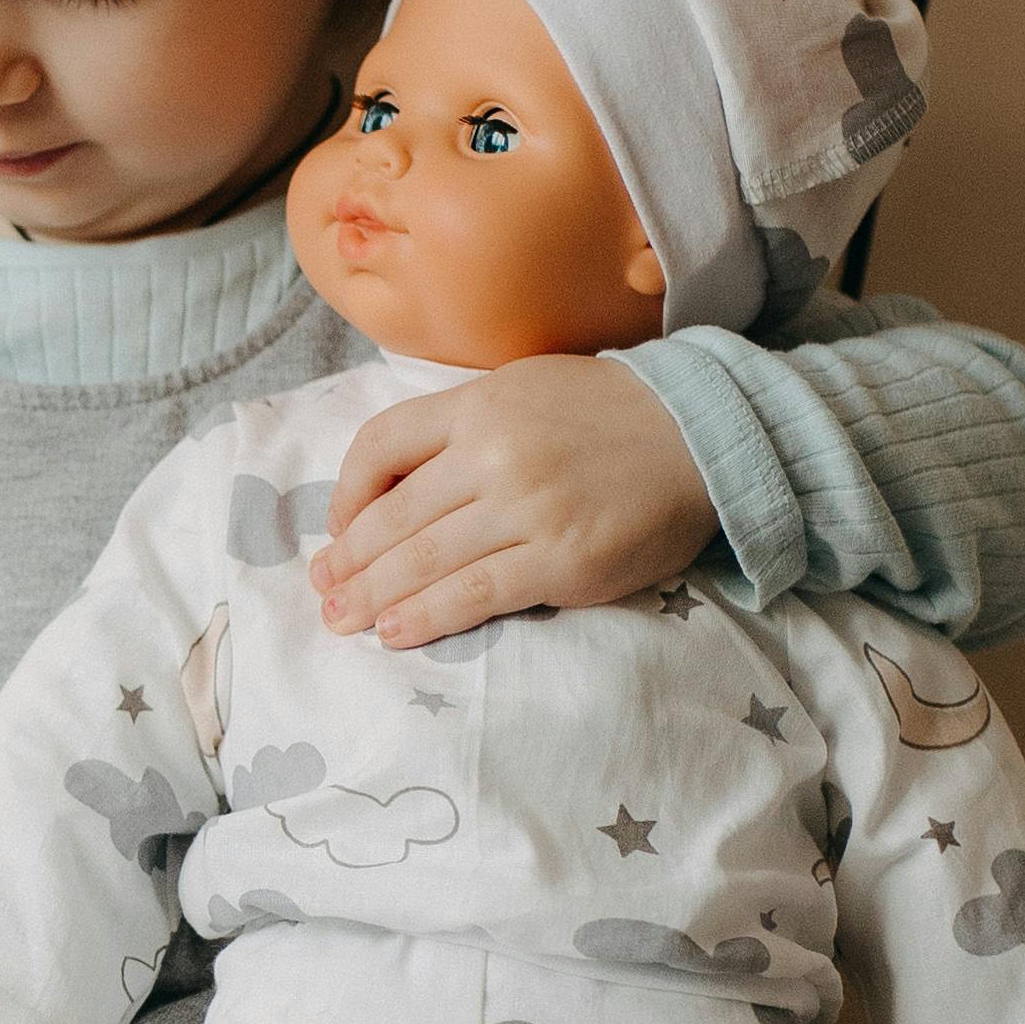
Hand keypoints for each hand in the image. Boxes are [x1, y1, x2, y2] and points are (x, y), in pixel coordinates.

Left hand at [315, 352, 717, 645]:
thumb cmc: (611, 417)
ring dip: (373, 596)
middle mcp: (495, 452)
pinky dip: (427, 617)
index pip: (382, 444)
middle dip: (349, 560)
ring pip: (425, 559)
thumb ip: (463, 428)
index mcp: (480, 403)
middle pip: (396, 515)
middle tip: (322, 591)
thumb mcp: (526, 391)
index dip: (347, 493)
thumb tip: (396, 488)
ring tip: (342, 621)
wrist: (702, 436)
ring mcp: (528, 508)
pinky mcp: (561, 561)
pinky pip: (475, 594)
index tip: (338, 529)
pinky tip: (396, 632)